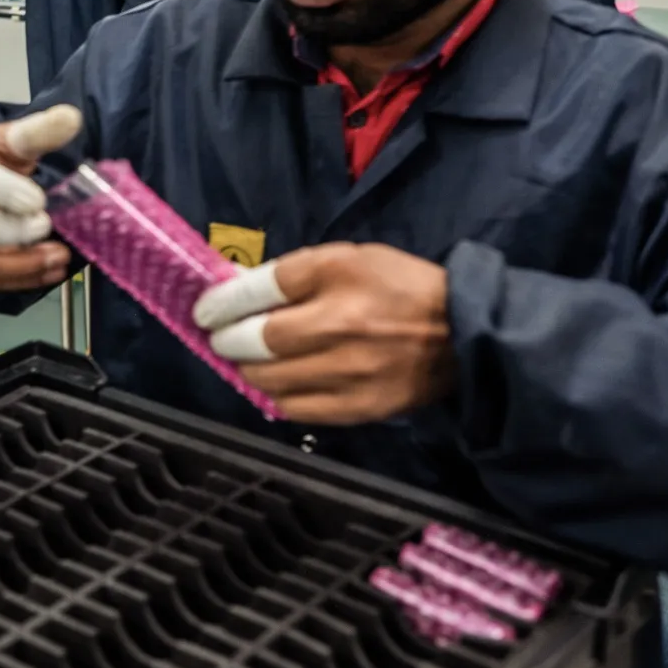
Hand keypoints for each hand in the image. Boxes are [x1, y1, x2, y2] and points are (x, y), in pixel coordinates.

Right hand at [0, 105, 81, 290]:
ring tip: (58, 257)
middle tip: (44, 226)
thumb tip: (70, 119)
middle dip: (5, 230)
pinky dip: (13, 278)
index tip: (38, 200)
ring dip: (18, 264)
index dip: (1, 187)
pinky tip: (44, 271)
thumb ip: (37, 132)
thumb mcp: (9, 139)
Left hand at [193, 243, 456, 424]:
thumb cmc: (400, 287)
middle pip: (257, 340)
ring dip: (248, 370)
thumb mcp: (348, 258)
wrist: (463, 333)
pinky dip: (277, 396)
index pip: (259, 290)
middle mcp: (339, 324)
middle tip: (221, 338)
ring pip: (270, 379)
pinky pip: (296, 409)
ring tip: (248, 361)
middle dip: (228, 340)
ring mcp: (348, 371)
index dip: (221, 302)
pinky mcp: (358, 407)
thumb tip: (238, 290)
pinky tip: (278, 384)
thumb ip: (293, 274)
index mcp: (337, 276)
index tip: (205, 312)